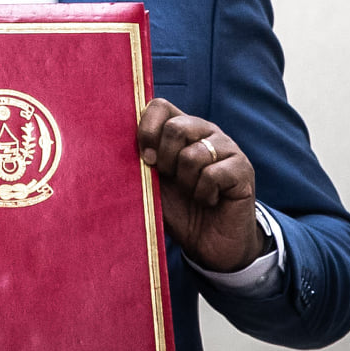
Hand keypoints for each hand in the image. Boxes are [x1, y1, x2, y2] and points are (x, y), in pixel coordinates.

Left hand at [137, 99, 267, 272]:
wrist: (209, 244)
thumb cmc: (178, 210)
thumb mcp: (151, 184)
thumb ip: (138, 162)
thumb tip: (106, 147)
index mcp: (181, 129)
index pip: (159, 106)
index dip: (147, 130)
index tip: (145, 159)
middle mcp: (205, 132)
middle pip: (176, 126)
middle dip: (165, 159)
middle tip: (170, 180)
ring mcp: (228, 148)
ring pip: (193, 154)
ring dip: (186, 182)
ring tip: (193, 193)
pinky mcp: (243, 169)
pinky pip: (213, 174)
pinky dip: (204, 194)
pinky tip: (210, 200)